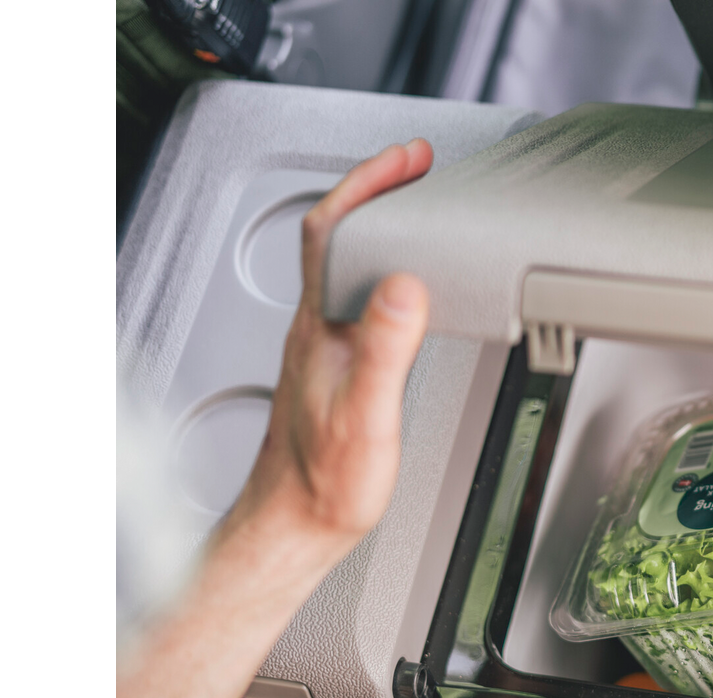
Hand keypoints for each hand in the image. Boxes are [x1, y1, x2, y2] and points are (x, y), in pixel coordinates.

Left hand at [221, 139, 434, 565]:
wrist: (295, 523)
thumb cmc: (326, 483)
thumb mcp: (366, 416)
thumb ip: (385, 349)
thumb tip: (404, 286)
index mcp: (323, 328)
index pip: (334, 231)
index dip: (369, 184)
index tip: (409, 160)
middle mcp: (317, 328)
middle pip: (339, 234)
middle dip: (377, 189)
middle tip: (417, 167)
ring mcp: (324, 345)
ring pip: (347, 263)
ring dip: (380, 226)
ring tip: (416, 209)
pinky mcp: (335, 366)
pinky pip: (357, 295)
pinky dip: (383, 268)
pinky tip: (404, 282)